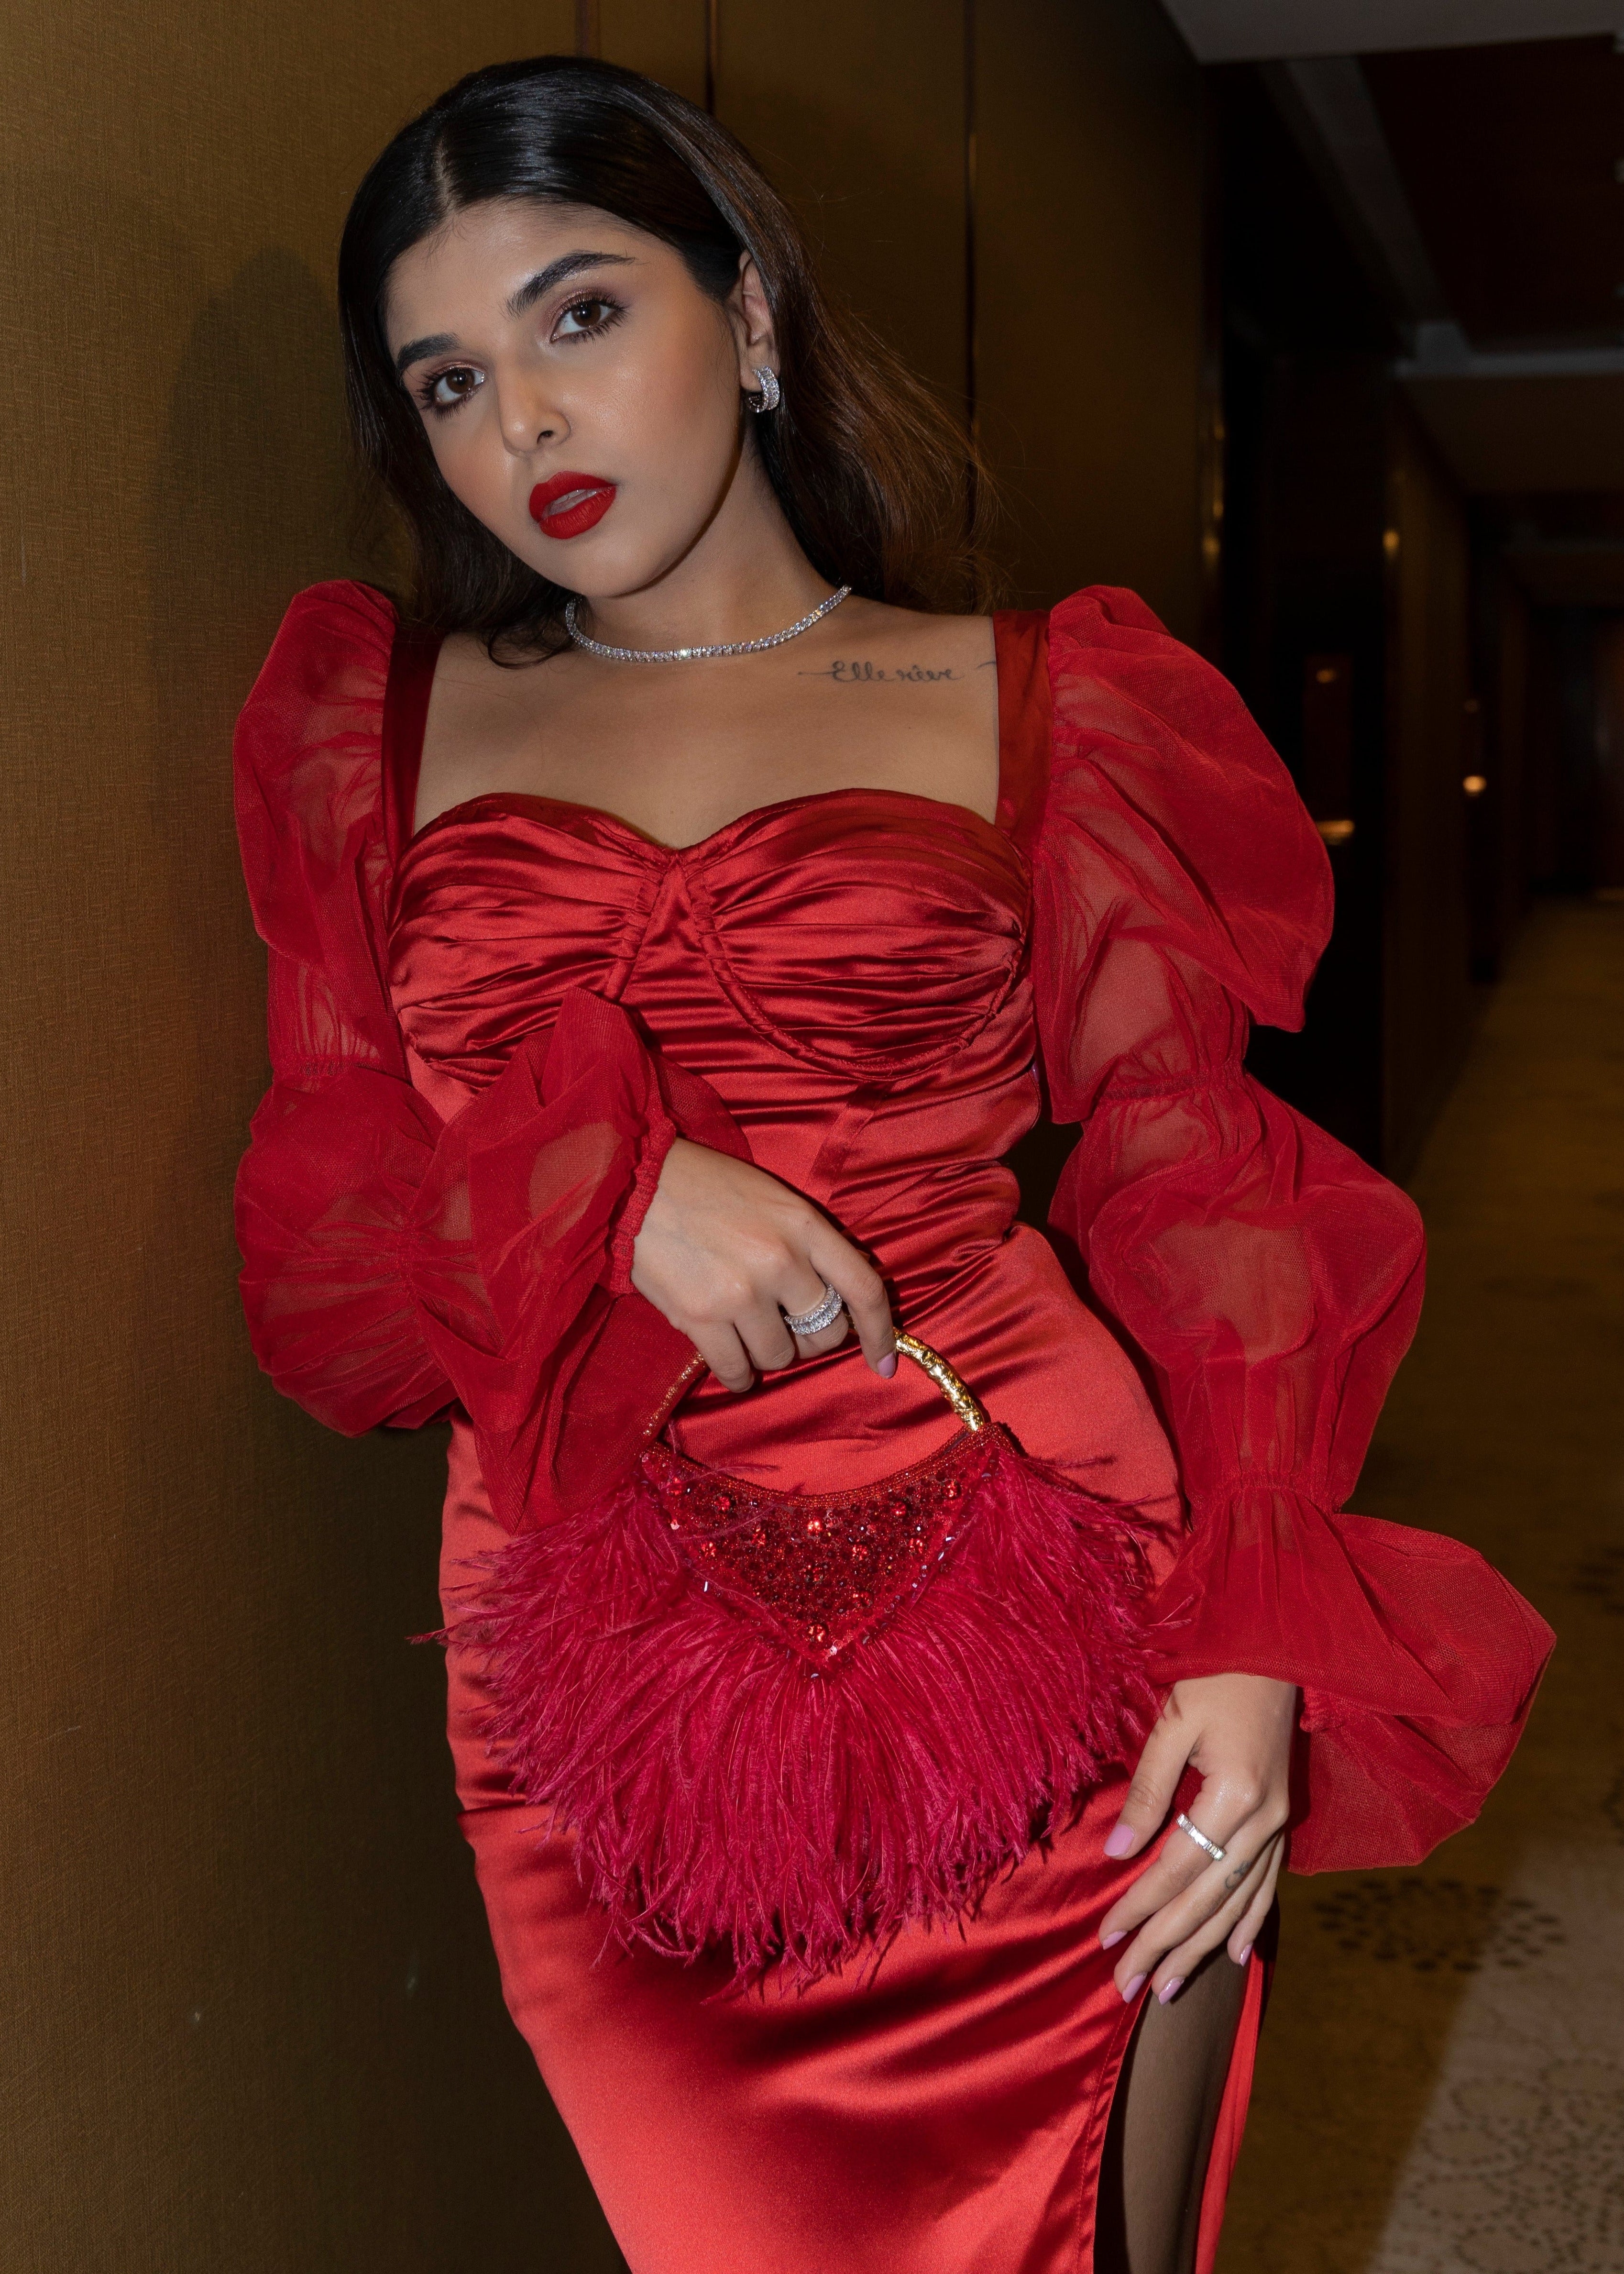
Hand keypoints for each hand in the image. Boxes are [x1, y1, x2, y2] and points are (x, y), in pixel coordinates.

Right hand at [630, 1137, 897, 1391]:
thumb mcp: (772, 1199)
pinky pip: (738, 1372)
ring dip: (768, 1353)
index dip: (880, 1331)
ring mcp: (742, 1292)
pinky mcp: (701, 1317)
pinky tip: (729, 1359)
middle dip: (810, 1337)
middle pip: (825, 1332)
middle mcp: (781, 1260)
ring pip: (780, 1357)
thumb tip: (837, 1296)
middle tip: (783, 1323)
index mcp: (805, 1224)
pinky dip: (739, 1375)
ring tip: (744, 1328)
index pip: (863, 1288)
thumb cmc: (706, 1187)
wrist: (634, 1184)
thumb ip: (808, 1243)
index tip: (884, 1362)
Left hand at [1097, 1672, 1294, 2002]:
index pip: (1177, 1867)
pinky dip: (1251, 1919)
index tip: (1105, 1938)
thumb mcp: (1172, 1723)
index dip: (1140, 1905)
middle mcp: (1265, 1819)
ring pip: (1237, 1901)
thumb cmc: (1215, 1675)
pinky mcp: (1282, 1818)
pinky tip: (1236, 1954)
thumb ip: (1147, 1791)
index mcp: (1236, 1795)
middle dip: (1165, 1945)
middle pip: (1208, 1898)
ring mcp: (1279, 1822)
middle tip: (1126, 1985)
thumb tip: (1116, 1853)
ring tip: (1167, 1987)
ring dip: (1201, 1947)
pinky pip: (1267, 1882)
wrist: (1274, 1646)